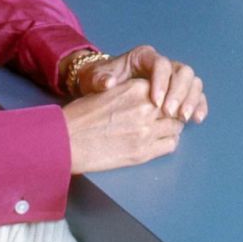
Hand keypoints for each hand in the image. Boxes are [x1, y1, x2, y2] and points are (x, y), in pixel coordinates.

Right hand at [61, 45, 206, 174]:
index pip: (165, 90)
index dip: (165, 97)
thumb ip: (132, 93)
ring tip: (162, 130)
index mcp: (136, 88)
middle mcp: (146, 108)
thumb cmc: (82, 116)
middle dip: (172, 112)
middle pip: (174, 107)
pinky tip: (158, 142)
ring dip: (171, 128)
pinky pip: (170, 145)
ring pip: (176, 127)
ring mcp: (146, 131)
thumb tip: (150, 98)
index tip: (162, 103)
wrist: (67, 140)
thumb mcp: (109, 92)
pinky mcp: (143, 153)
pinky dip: (168, 142)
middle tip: (167, 117)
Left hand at [80, 45, 207, 123]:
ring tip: (184, 118)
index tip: (155, 101)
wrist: (104, 86)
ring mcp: (173, 77)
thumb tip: (108, 83)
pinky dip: (198, 105)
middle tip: (170, 113)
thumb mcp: (95, 77)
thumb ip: (100, 79)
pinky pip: (195, 95)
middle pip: (182, 71)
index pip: (161, 64)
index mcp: (144, 57)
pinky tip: (197, 119)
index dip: (162, 81)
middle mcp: (162, 64)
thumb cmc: (100, 80)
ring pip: (193, 81)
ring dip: (191, 99)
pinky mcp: (179, 92)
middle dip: (179, 92)